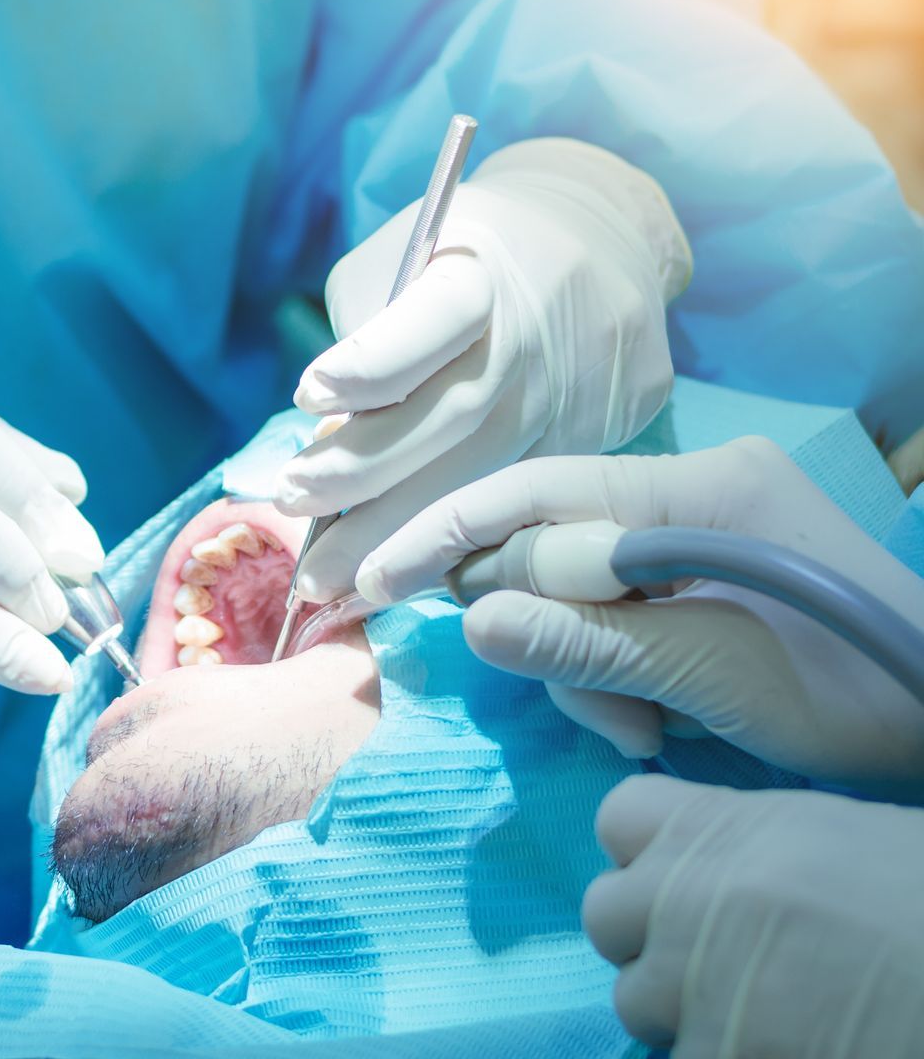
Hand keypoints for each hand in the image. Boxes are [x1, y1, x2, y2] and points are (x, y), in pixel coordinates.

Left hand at [278, 138, 690, 599]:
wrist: (598, 239)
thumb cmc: (462, 254)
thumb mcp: (404, 254)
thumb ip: (367, 332)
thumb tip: (333, 437)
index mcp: (482, 271)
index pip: (435, 317)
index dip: (374, 362)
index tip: (309, 394)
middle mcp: (536, 335)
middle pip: (454, 416)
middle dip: (364, 473)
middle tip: (290, 505)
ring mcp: (575, 391)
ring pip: (486, 478)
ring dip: (398, 536)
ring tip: (325, 576)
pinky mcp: (598, 436)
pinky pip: (518, 504)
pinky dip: (453, 545)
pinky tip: (397, 575)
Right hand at [357, 438, 923, 793]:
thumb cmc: (849, 691)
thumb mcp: (714, 678)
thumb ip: (591, 642)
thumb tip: (470, 620)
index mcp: (695, 490)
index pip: (535, 494)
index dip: (446, 537)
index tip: (371, 580)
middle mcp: (692, 486)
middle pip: (551, 544)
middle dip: (546, 634)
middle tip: (593, 712)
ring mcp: (701, 525)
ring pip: (580, 589)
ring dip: (590, 669)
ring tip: (641, 734)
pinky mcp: (708, 567)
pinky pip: (622, 608)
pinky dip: (622, 668)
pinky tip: (659, 719)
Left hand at [587, 775, 923, 1055]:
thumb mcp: (841, 838)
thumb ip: (756, 850)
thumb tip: (722, 877)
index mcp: (721, 826)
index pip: (619, 820)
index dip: (647, 854)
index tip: (679, 879)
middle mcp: (687, 896)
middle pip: (606, 915)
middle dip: (649, 941)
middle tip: (714, 963)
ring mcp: (694, 982)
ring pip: (636, 1003)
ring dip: (686, 1014)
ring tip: (767, 1012)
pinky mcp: (723, 1053)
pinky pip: (686, 1058)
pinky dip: (727, 1054)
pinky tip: (793, 1045)